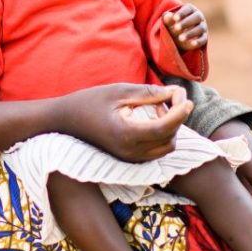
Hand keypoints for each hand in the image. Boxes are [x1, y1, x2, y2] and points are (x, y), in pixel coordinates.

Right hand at [57, 83, 192, 161]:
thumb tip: (175, 92)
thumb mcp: (118, 92)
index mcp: (126, 134)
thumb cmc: (89, 101)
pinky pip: (156, 151)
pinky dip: (161, 135)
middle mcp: (130, 152)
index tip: (186, 97)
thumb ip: (148, 93)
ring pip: (165, 148)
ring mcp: (129, 158)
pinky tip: (150, 118)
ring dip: (169, 128)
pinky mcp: (128, 158)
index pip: (164, 128)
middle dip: (175, 118)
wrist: (64, 121)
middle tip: (167, 96)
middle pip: (169, 138)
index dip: (180, 113)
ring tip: (156, 107)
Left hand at [162, 4, 207, 51]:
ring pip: (200, 28)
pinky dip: (198, 41)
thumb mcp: (169, 22)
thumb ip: (168, 19)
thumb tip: (168, 15)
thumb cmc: (174, 25)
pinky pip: (203, 39)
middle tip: (176, 28)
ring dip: (190, 33)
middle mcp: (199, 17)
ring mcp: (202, 27)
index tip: (175, 18)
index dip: (182, 13)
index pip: (188, 9)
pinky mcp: (204, 37)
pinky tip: (192, 43)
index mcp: (190, 9)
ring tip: (180, 38)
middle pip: (196, 17)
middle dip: (186, 23)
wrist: (179, 37)